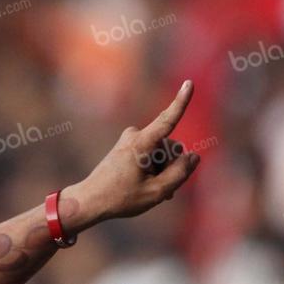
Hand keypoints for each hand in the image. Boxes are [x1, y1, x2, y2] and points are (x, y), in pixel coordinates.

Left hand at [77, 80, 201, 220]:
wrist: (89, 201)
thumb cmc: (120, 198)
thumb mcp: (156, 191)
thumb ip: (180, 173)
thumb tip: (193, 156)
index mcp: (141, 144)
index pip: (167, 120)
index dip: (181, 102)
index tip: (188, 82)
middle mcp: (135, 136)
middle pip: (171, 147)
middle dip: (172, 166)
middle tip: (160, 189)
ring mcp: (131, 140)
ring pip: (163, 152)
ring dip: (163, 170)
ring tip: (150, 189)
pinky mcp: (129, 146)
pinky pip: (153, 154)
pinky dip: (155, 168)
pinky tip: (150, 185)